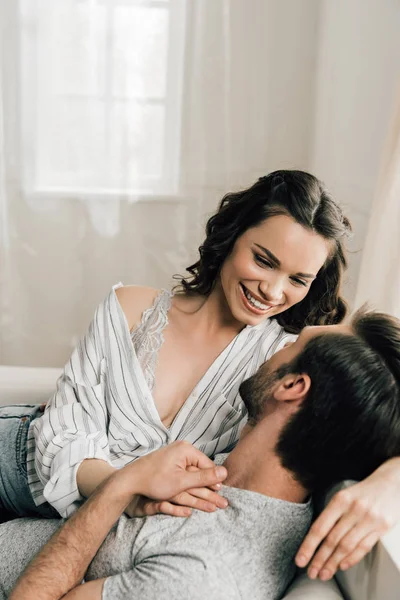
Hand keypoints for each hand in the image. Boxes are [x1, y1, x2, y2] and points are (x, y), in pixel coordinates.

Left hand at [119, 441, 227, 511]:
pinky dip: (189, 483)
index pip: (208, 465)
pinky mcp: (169, 463)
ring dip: (201, 487)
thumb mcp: (181, 482)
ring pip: (193, 473)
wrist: (130, 480)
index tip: (222, 494)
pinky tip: (194, 490)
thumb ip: (204, 478)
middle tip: (222, 501)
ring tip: (211, 499)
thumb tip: (225, 472)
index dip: (214, 481)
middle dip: (210, 486)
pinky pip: (184, 473)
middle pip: (201, 469)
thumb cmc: (154, 481)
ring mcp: (175, 455)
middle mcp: (182, 449)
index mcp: (186, 450)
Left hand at [295, 458, 399, 579]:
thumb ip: (332, 514)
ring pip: (347, 546)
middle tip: (312, 572)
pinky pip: (364, 547)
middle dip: (320, 559)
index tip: (300, 559)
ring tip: (324, 573)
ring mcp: (369, 519)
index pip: (320, 527)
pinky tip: (342, 566)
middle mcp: (353, 509)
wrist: (392, 482)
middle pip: (332, 540)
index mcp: (340, 499)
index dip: (308, 546)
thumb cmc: (363, 491)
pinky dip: (352, 559)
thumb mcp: (344, 495)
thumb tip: (316, 539)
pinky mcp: (382, 527)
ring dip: (334, 563)